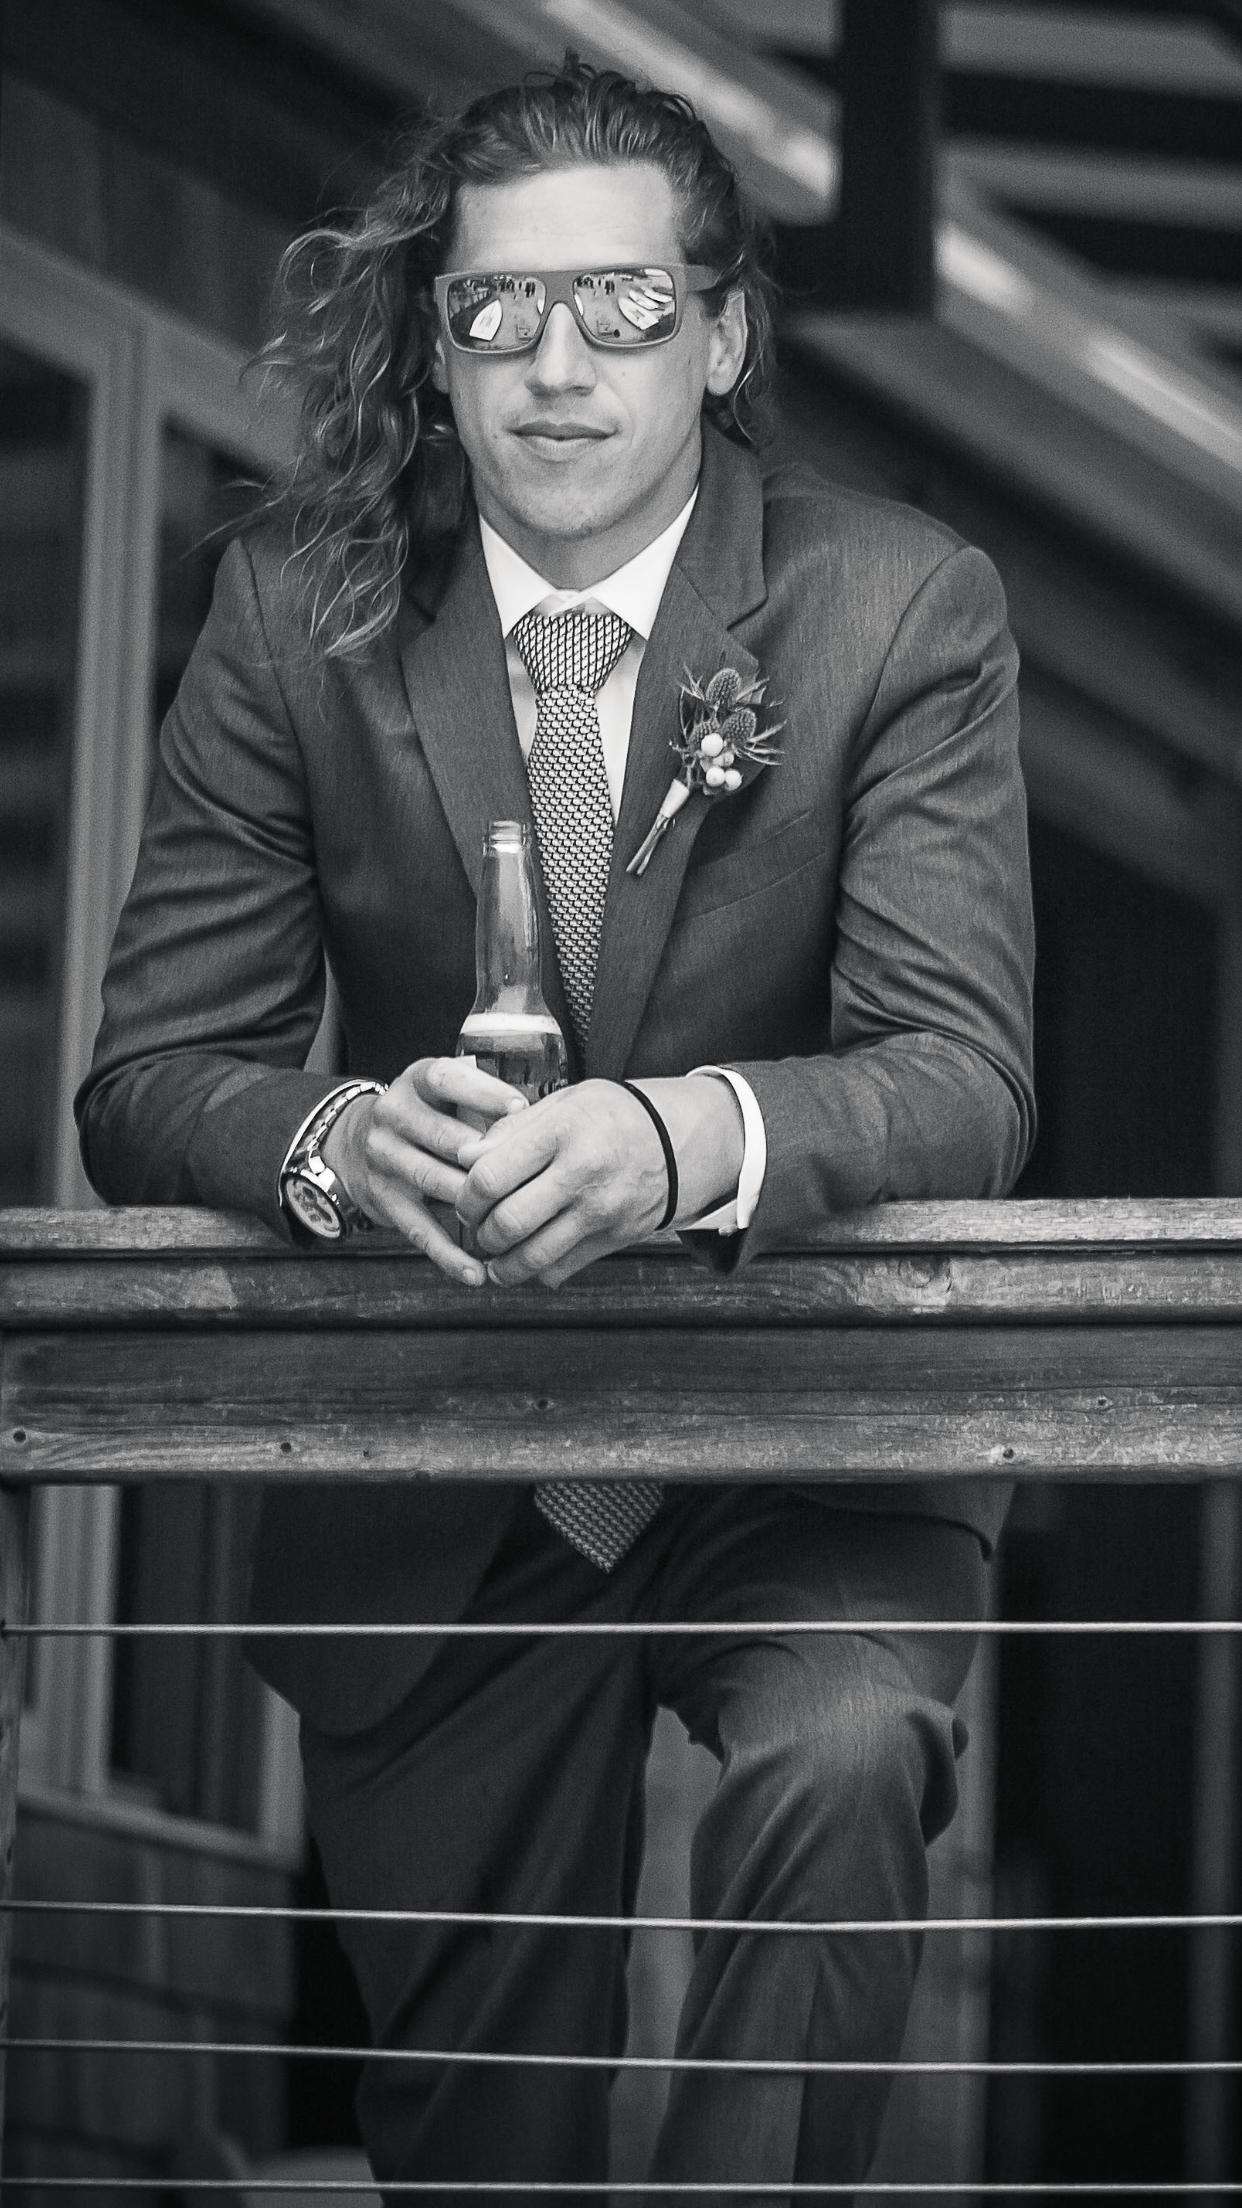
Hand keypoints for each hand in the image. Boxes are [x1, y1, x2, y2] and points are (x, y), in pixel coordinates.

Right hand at [322, 1057, 527, 1286]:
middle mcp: (393, 1115)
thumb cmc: (428, 1116)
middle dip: (488, 1159)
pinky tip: (476, 1273)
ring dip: (477, 1206)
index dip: (482, 1093)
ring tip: (517, 1224)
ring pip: (437, 1183)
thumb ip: (484, 1101)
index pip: (446, 1079)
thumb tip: (541, 1120)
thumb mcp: (445, 1093)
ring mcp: (384, 1158)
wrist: (355, 1144)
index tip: (519, 1107)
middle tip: (533, 1174)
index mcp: (416, 1081)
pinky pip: (420, 1230)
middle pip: (446, 1138)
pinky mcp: (384, 1198)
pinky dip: (450, 1256)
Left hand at [455, 1074, 743, 1287]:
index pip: (490, 1178)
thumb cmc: (611, 1116)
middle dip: (480, 1233)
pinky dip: (536, 1271)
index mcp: (561, 1132)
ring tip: (495, 1253)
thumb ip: (510, 1130)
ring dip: (502, 1264)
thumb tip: (464, 1158)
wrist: (679, 1138)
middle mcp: (582, 1173)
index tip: (466, 1199)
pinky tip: (528, 1257)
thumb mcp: (563, 1103)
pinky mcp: (615, 1237)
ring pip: (532, 1258)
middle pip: (507, 1224)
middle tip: (477, 1227)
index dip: (465, 1197)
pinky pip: (560, 1270)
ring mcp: (602, 1210)